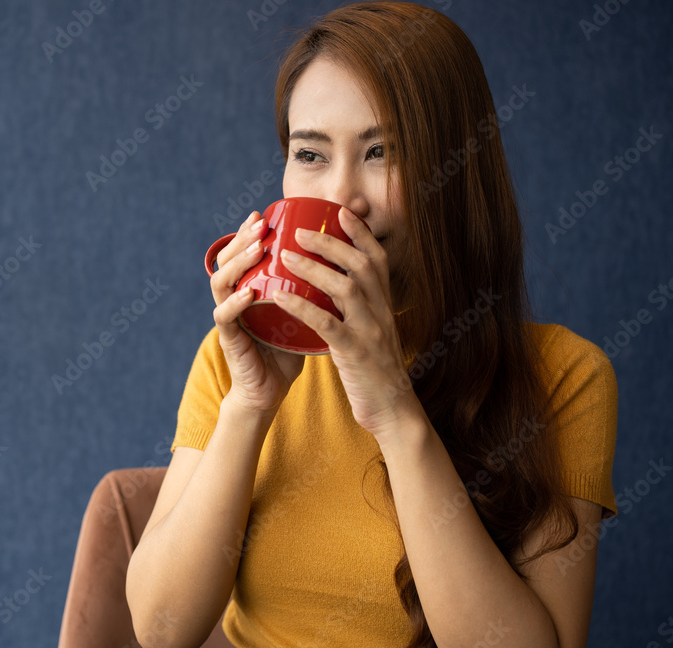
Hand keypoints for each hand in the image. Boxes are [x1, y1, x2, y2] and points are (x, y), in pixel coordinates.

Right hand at [210, 211, 304, 413]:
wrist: (271, 390)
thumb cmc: (288, 348)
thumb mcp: (301, 310)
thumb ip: (311, 288)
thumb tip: (343, 259)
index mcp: (248, 288)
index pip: (241, 253)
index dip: (247, 232)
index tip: (264, 214)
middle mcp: (233, 299)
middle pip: (226, 260)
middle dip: (242, 238)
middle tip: (260, 224)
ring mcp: (229, 319)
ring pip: (220, 282)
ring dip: (238, 263)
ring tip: (257, 249)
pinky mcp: (230, 340)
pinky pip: (225, 317)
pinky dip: (235, 303)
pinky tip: (249, 291)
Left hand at [271, 206, 422, 437]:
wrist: (392, 411)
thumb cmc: (375, 371)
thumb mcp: (373, 332)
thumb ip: (360, 309)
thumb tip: (335, 287)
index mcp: (385, 305)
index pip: (378, 259)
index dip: (360, 233)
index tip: (341, 211)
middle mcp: (382, 312)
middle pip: (361, 264)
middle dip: (331, 242)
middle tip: (300, 230)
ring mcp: (371, 332)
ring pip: (345, 288)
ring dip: (314, 268)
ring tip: (285, 257)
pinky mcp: (356, 353)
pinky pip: (327, 324)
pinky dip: (302, 307)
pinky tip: (280, 297)